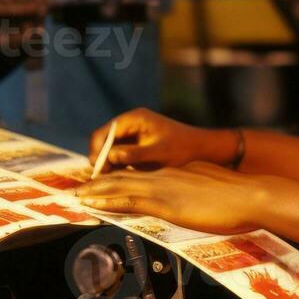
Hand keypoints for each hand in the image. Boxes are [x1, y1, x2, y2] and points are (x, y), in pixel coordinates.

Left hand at [75, 162, 260, 234]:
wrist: (251, 194)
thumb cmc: (239, 197)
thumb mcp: (212, 189)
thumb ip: (197, 193)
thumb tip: (194, 202)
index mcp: (176, 172)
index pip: (140, 174)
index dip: (118, 178)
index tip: (102, 183)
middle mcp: (164, 176)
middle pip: (124, 176)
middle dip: (99, 183)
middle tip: (80, 188)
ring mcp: (163, 188)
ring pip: (120, 186)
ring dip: (96, 192)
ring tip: (77, 195)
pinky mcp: (165, 203)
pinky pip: (129, 201)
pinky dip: (107, 202)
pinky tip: (93, 204)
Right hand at [88, 108, 234, 172]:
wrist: (201, 150)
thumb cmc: (182, 149)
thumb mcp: (158, 153)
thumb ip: (133, 154)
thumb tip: (110, 157)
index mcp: (134, 118)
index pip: (105, 132)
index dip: (97, 150)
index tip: (98, 169)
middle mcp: (131, 123)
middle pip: (104, 140)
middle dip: (101, 158)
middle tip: (101, 178)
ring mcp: (133, 134)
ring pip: (110, 148)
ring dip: (108, 163)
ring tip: (109, 180)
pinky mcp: (136, 145)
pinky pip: (120, 154)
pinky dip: (116, 165)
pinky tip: (119, 178)